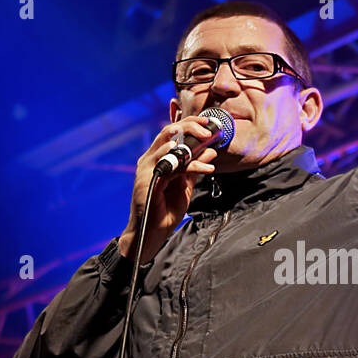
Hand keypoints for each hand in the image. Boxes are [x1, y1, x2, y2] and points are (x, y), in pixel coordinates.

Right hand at [119, 117, 220, 263]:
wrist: (151, 234)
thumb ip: (194, 168)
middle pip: (168, 132)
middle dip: (190, 126)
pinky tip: (205, 166)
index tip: (207, 123)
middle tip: (208, 129)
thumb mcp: (184, 186)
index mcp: (157, 158)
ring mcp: (147, 169)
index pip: (171, 132)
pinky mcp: (148, 180)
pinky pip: (172, 167)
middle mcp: (149, 160)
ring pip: (168, 144)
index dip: (188, 123)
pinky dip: (191, 165)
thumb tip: (210, 150)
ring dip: (192, 143)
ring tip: (209, 144)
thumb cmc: (164, 211)